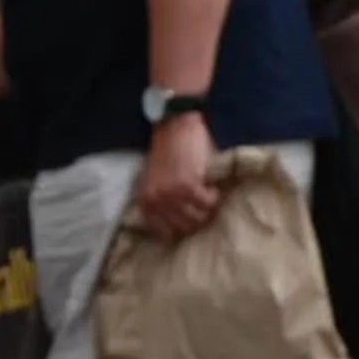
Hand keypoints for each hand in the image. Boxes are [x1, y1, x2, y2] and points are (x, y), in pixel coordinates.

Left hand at [136, 114, 220, 240]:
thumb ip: (163, 203)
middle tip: (204, 205)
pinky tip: (212, 186)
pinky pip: (208, 203)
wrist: (175, 126)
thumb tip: (181, 227)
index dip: (181, 227)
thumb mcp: (157, 182)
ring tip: (208, 195)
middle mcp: (155, 201)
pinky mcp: (188, 185)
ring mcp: (171, 194)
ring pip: (198, 218)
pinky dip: (214, 196)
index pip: (163, 233)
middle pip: (184, 228)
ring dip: (207, 208)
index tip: (191, 220)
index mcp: (145, 201)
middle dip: (197, 218)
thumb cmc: (169, 153)